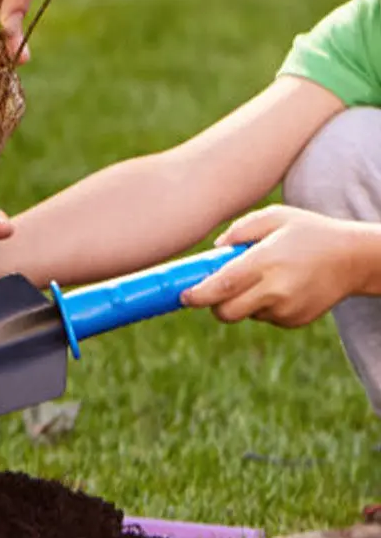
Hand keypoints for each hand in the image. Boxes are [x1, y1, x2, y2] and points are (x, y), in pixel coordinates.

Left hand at [180, 206, 380, 326]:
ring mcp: (287, 309)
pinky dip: (261, 305)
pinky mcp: (295, 320)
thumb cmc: (308, 232)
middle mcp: (276, 290)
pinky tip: (279, 286)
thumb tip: (214, 250)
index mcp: (267, 262)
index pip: (223, 286)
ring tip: (262, 276)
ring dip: (241, 300)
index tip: (182, 296)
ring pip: (245, 314)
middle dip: (212, 304)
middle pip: (226, 312)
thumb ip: (240, 231)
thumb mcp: (274, 217)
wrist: (354, 258)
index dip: (197, 295)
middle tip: (211, 289)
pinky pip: (264, 317)